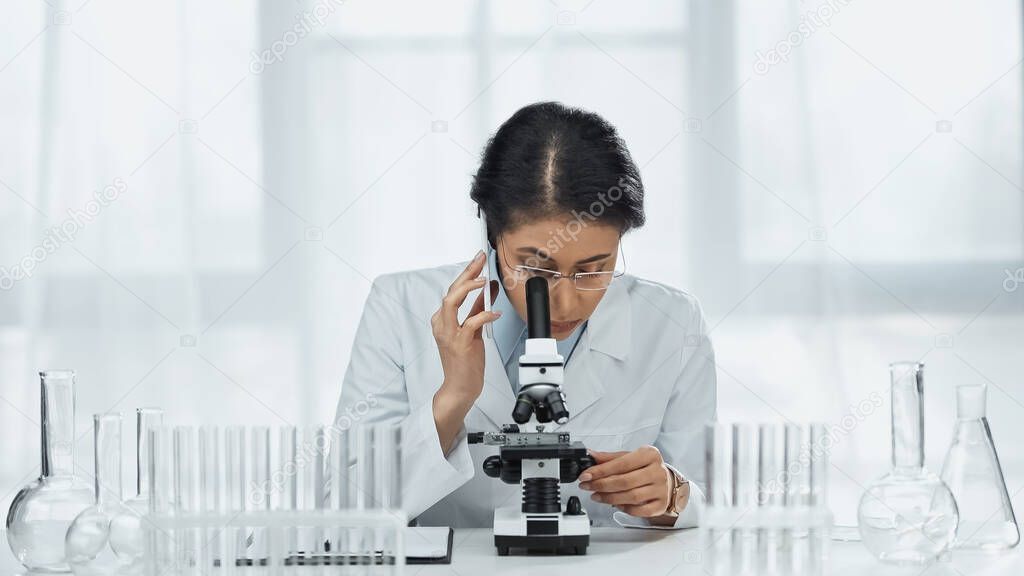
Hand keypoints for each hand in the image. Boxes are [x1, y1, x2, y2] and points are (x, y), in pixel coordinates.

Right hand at [430, 251, 499, 406]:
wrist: (460, 387)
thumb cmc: (464, 361)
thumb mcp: (473, 329)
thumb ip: (479, 308)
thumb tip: (490, 289)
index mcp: (442, 319)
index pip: (453, 290)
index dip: (466, 272)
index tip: (478, 259)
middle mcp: (442, 324)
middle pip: (451, 291)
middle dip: (467, 272)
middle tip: (481, 260)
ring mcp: (449, 334)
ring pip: (451, 302)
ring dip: (468, 288)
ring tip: (483, 281)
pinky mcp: (460, 344)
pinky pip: (471, 323)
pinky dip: (484, 315)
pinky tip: (495, 312)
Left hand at [577, 446, 672, 517]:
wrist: (666, 480)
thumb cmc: (645, 467)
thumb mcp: (629, 457)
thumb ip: (609, 458)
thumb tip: (590, 455)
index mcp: (650, 455)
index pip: (621, 463)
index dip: (600, 471)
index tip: (586, 475)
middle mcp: (658, 471)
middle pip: (625, 481)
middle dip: (601, 485)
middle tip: (587, 486)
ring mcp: (661, 489)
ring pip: (631, 497)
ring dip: (609, 498)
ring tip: (596, 496)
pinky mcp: (661, 504)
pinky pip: (639, 511)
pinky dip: (624, 509)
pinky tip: (614, 504)